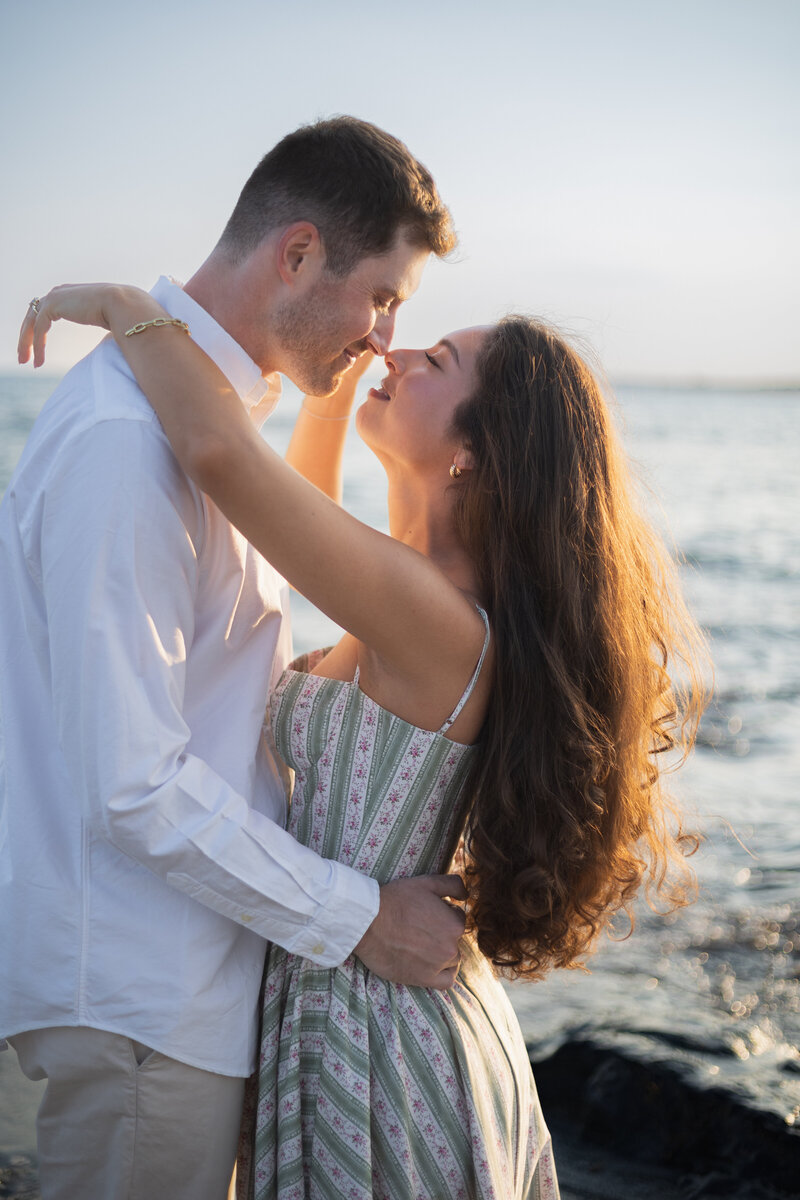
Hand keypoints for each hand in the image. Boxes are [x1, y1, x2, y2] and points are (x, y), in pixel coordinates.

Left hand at [18, 283, 149, 367]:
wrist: (123, 305)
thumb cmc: (122, 315)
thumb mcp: (106, 319)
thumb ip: (100, 321)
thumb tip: (111, 337)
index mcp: (70, 295)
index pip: (45, 312)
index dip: (38, 331)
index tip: (36, 349)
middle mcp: (59, 293)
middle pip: (34, 316)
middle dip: (27, 338)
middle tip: (23, 357)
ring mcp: (54, 297)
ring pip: (31, 322)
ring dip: (26, 343)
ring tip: (25, 362)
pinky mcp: (53, 305)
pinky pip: (39, 329)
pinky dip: (37, 346)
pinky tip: (38, 362)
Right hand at [354, 874, 467, 989]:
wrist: (368, 923)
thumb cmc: (396, 900)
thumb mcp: (426, 882)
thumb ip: (453, 885)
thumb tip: (466, 894)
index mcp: (454, 924)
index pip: (458, 919)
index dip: (443, 913)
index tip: (427, 913)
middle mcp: (451, 947)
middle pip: (455, 939)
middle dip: (442, 932)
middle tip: (420, 927)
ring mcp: (438, 965)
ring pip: (452, 959)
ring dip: (442, 952)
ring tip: (421, 944)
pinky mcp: (424, 979)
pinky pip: (446, 981)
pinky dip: (443, 973)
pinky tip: (432, 964)